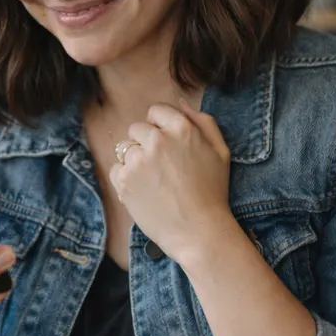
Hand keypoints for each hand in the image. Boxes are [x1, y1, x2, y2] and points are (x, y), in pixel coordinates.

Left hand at [108, 100, 234, 264]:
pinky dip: (125, 179)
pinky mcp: (123, 180)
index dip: (160, 127)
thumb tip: (180, 104)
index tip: (167, 145)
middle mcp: (157, 140)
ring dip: (135, 162)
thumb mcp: (220, 151)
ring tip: (155, 182)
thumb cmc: (212, 192)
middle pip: (137, 129)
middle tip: (162, 167)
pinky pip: (115, 169)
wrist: (199, 231)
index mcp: (181, 128)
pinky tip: (144, 191)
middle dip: (146, 143)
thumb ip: (202, 121)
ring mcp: (138, 160)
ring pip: (125, 150)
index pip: (156, 111)